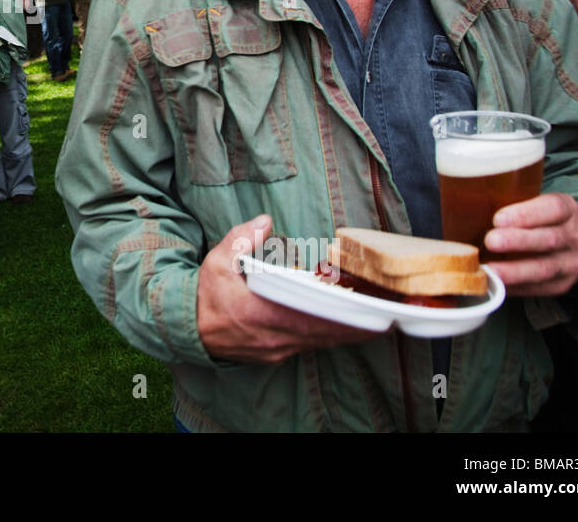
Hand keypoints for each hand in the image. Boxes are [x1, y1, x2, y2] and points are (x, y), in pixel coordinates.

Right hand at [196, 215, 377, 363]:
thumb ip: (241, 238)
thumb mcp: (217, 260)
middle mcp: (271, 337)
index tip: (368, 314)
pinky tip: (348, 329)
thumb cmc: (206, 294)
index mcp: (257, 313)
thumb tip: (264, 220)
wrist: (189, 328)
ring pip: (319, 343)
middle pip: (322, 334)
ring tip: (377, 324)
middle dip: (355, 329)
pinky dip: (330, 338)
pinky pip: (309, 347)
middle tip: (387, 319)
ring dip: (346, 335)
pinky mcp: (276, 356)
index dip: (341, 319)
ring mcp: (275, 350)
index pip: (308, 318)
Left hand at [484, 193, 577, 296]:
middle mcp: (574, 237)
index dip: (526, 214)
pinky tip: (496, 284)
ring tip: (490, 270)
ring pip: (545, 268)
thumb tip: (472, 207)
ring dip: (515, 271)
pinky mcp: (563, 284)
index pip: (552, 208)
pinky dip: (515, 287)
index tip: (498, 219)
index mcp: (567, 210)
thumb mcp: (541, 206)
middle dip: (518, 241)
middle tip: (491, 241)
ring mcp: (571, 263)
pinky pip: (539, 288)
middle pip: (548, 239)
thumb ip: (515, 205)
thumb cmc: (546, 222)